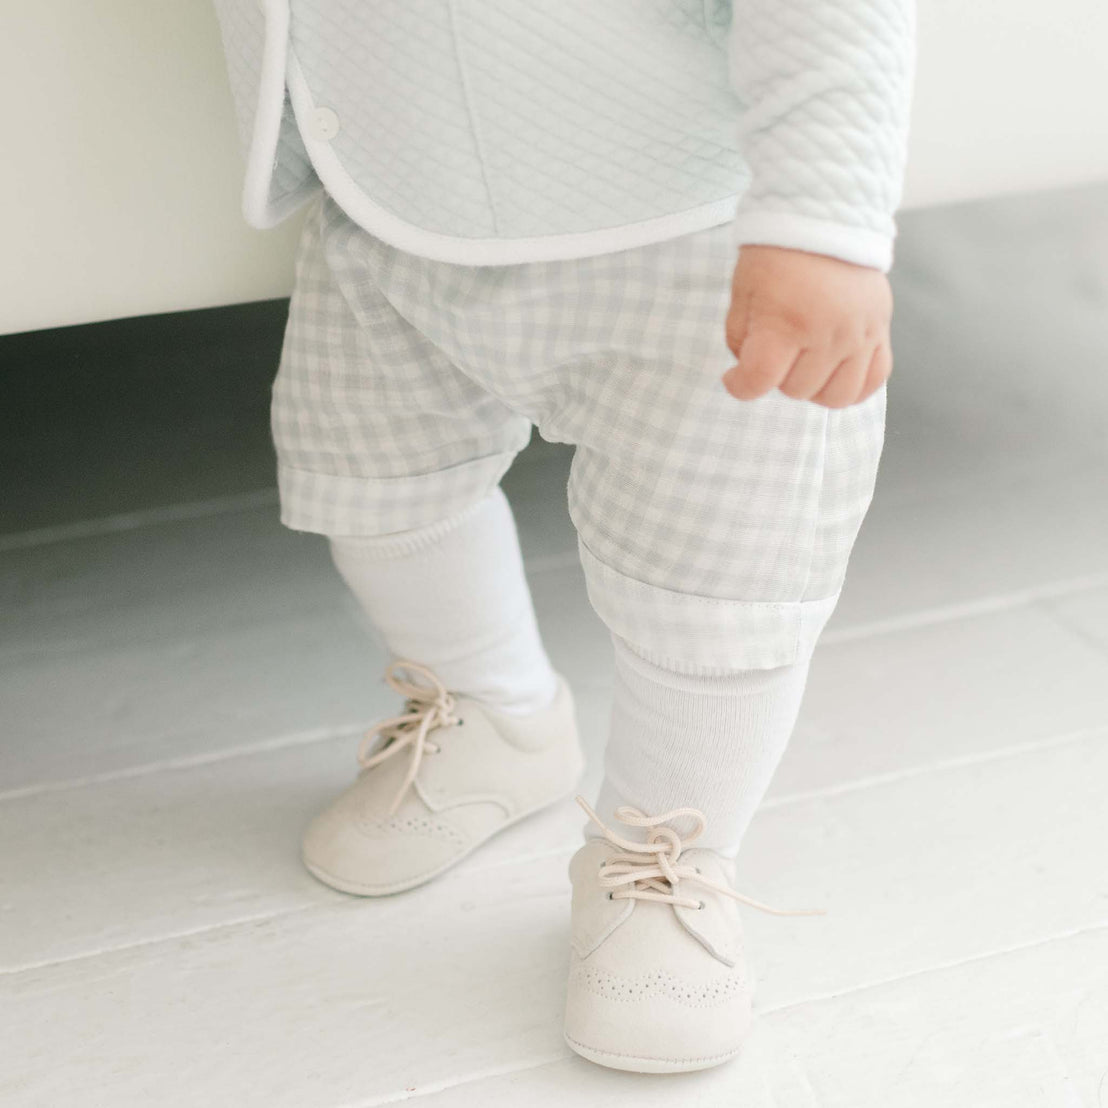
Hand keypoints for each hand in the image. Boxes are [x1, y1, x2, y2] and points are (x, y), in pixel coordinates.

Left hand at [721, 245, 892, 407]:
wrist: (826, 218)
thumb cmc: (777, 257)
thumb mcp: (743, 294)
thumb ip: (740, 339)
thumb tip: (751, 371)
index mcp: (786, 322)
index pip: (759, 381)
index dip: (740, 386)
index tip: (735, 377)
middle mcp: (827, 333)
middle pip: (795, 390)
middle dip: (778, 377)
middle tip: (776, 351)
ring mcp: (858, 335)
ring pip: (837, 396)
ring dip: (814, 388)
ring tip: (804, 365)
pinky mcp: (880, 331)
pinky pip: (873, 381)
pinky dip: (853, 387)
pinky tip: (834, 374)